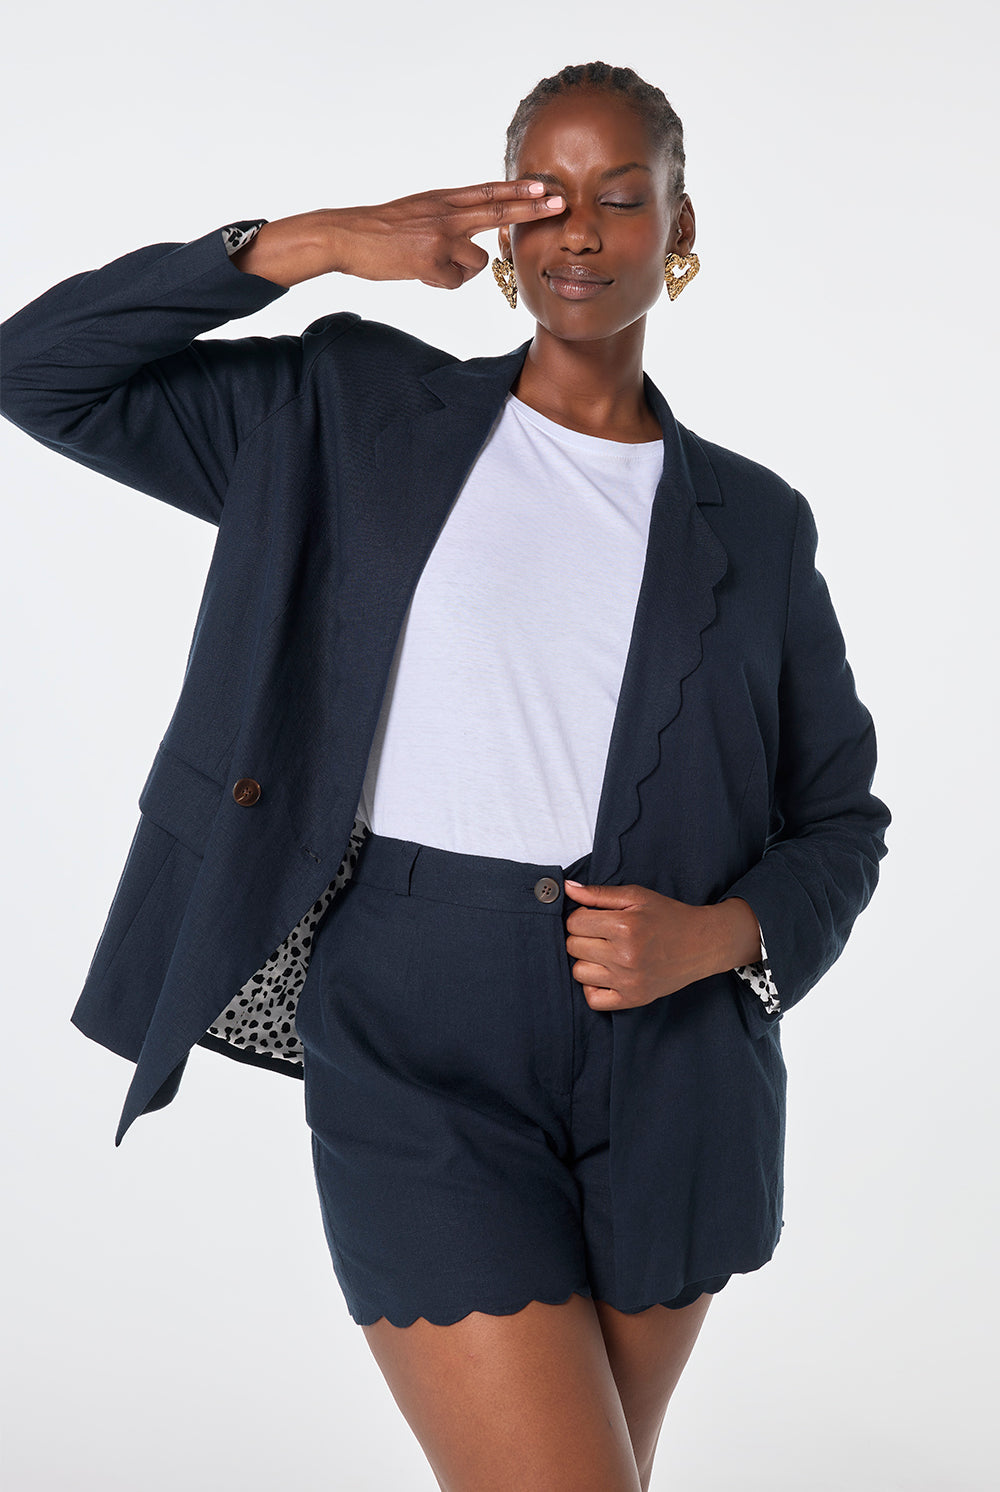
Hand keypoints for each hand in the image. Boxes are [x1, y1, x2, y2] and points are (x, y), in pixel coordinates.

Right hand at [322, 179, 563, 287]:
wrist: (345, 236)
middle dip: (532, 207)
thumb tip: (471, 241)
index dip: (517, 188)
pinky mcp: (431, 260)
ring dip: (459, 272)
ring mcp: (440, 235)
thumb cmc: (378, 232)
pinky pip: (455, 282)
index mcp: (442, 199)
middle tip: (561, 202)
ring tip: (428, 266)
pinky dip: (440, 283)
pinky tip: (418, 273)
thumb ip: (446, 218)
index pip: (487, 191)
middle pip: (498, 209)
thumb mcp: (416, 213)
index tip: (544, 184)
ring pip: (477, 261)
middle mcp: (445, 212)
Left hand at [562, 882, 759, 1010]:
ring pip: (578, 972)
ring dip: (586, 961)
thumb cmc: (669, 916)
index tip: (595, 917)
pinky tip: (606, 974)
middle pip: (573, 946)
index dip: (581, 917)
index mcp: (625, 927)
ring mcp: (629, 981)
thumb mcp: (637, 896)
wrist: (702, 944)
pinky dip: (593, 987)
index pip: (575, 922)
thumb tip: (567, 889)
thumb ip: (599, 893)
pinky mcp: (633, 999)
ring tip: (605, 953)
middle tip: (602, 934)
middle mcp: (626, 956)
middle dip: (582, 936)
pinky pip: (593, 1000)